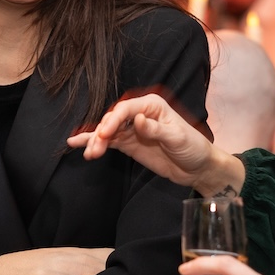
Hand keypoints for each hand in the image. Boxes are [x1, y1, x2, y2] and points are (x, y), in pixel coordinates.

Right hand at [67, 93, 244, 196]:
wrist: (197, 167)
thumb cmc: (193, 147)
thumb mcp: (177, 138)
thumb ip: (156, 129)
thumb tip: (138, 120)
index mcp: (152, 106)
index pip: (126, 109)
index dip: (113, 120)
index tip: (105, 134)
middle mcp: (139, 113)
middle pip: (113, 119)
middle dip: (102, 132)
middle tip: (96, 148)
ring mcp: (132, 129)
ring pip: (108, 131)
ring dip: (95, 141)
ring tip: (88, 153)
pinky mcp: (129, 143)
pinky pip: (108, 141)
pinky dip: (94, 142)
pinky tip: (77, 144)